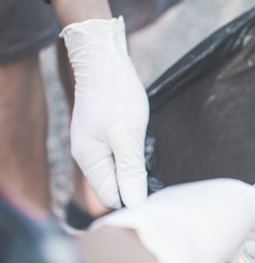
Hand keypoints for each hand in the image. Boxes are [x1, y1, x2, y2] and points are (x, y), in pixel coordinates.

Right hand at [60, 17, 148, 208]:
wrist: (104, 59)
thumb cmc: (115, 95)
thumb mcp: (128, 136)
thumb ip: (130, 171)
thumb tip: (134, 203)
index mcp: (89, 161)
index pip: (111, 198)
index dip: (133, 198)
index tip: (157, 189)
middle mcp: (88, 157)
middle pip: (114, 186)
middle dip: (136, 183)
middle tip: (157, 169)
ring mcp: (95, 145)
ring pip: (119, 170)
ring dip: (136, 168)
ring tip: (150, 152)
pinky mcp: (103, 134)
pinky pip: (119, 155)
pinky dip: (133, 154)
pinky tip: (144, 143)